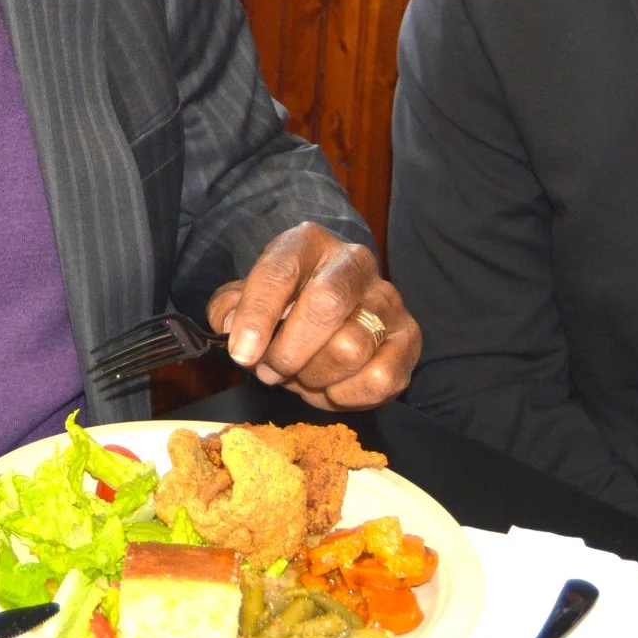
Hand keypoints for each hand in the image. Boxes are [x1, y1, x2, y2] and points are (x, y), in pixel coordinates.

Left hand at [201, 222, 419, 409]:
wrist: (333, 316)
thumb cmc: (283, 308)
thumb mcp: (245, 299)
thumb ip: (228, 308)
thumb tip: (230, 328)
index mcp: (308, 243)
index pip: (281, 270)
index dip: (258, 314)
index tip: (242, 353)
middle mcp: (354, 262)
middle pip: (326, 305)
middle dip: (289, 351)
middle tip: (269, 370)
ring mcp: (387, 300)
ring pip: (351, 348)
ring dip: (314, 375)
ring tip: (301, 375)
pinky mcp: (408, 338)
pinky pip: (380, 378)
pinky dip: (347, 394)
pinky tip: (331, 386)